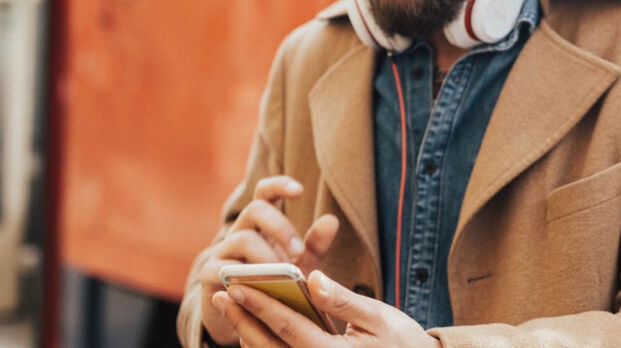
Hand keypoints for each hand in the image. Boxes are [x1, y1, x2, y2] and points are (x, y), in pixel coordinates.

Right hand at [199, 176, 339, 345]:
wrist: (242, 313)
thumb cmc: (273, 282)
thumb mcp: (298, 265)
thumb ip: (315, 245)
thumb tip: (332, 220)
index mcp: (262, 223)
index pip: (265, 192)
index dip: (279, 185)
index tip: (299, 190)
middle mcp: (240, 230)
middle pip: (254, 209)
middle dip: (280, 227)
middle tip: (298, 253)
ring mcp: (223, 250)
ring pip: (242, 238)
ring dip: (266, 256)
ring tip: (282, 277)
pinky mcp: (209, 273)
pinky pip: (222, 268)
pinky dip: (242, 277)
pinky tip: (258, 288)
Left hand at [212, 270, 440, 347]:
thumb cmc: (401, 342)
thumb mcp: (379, 317)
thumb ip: (343, 300)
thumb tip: (312, 279)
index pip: (288, 327)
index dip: (260, 305)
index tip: (236, 286)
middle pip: (269, 347)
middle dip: (242, 319)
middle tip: (220, 293)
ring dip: (248, 333)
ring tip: (231, 307)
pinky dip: (264, 345)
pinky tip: (253, 327)